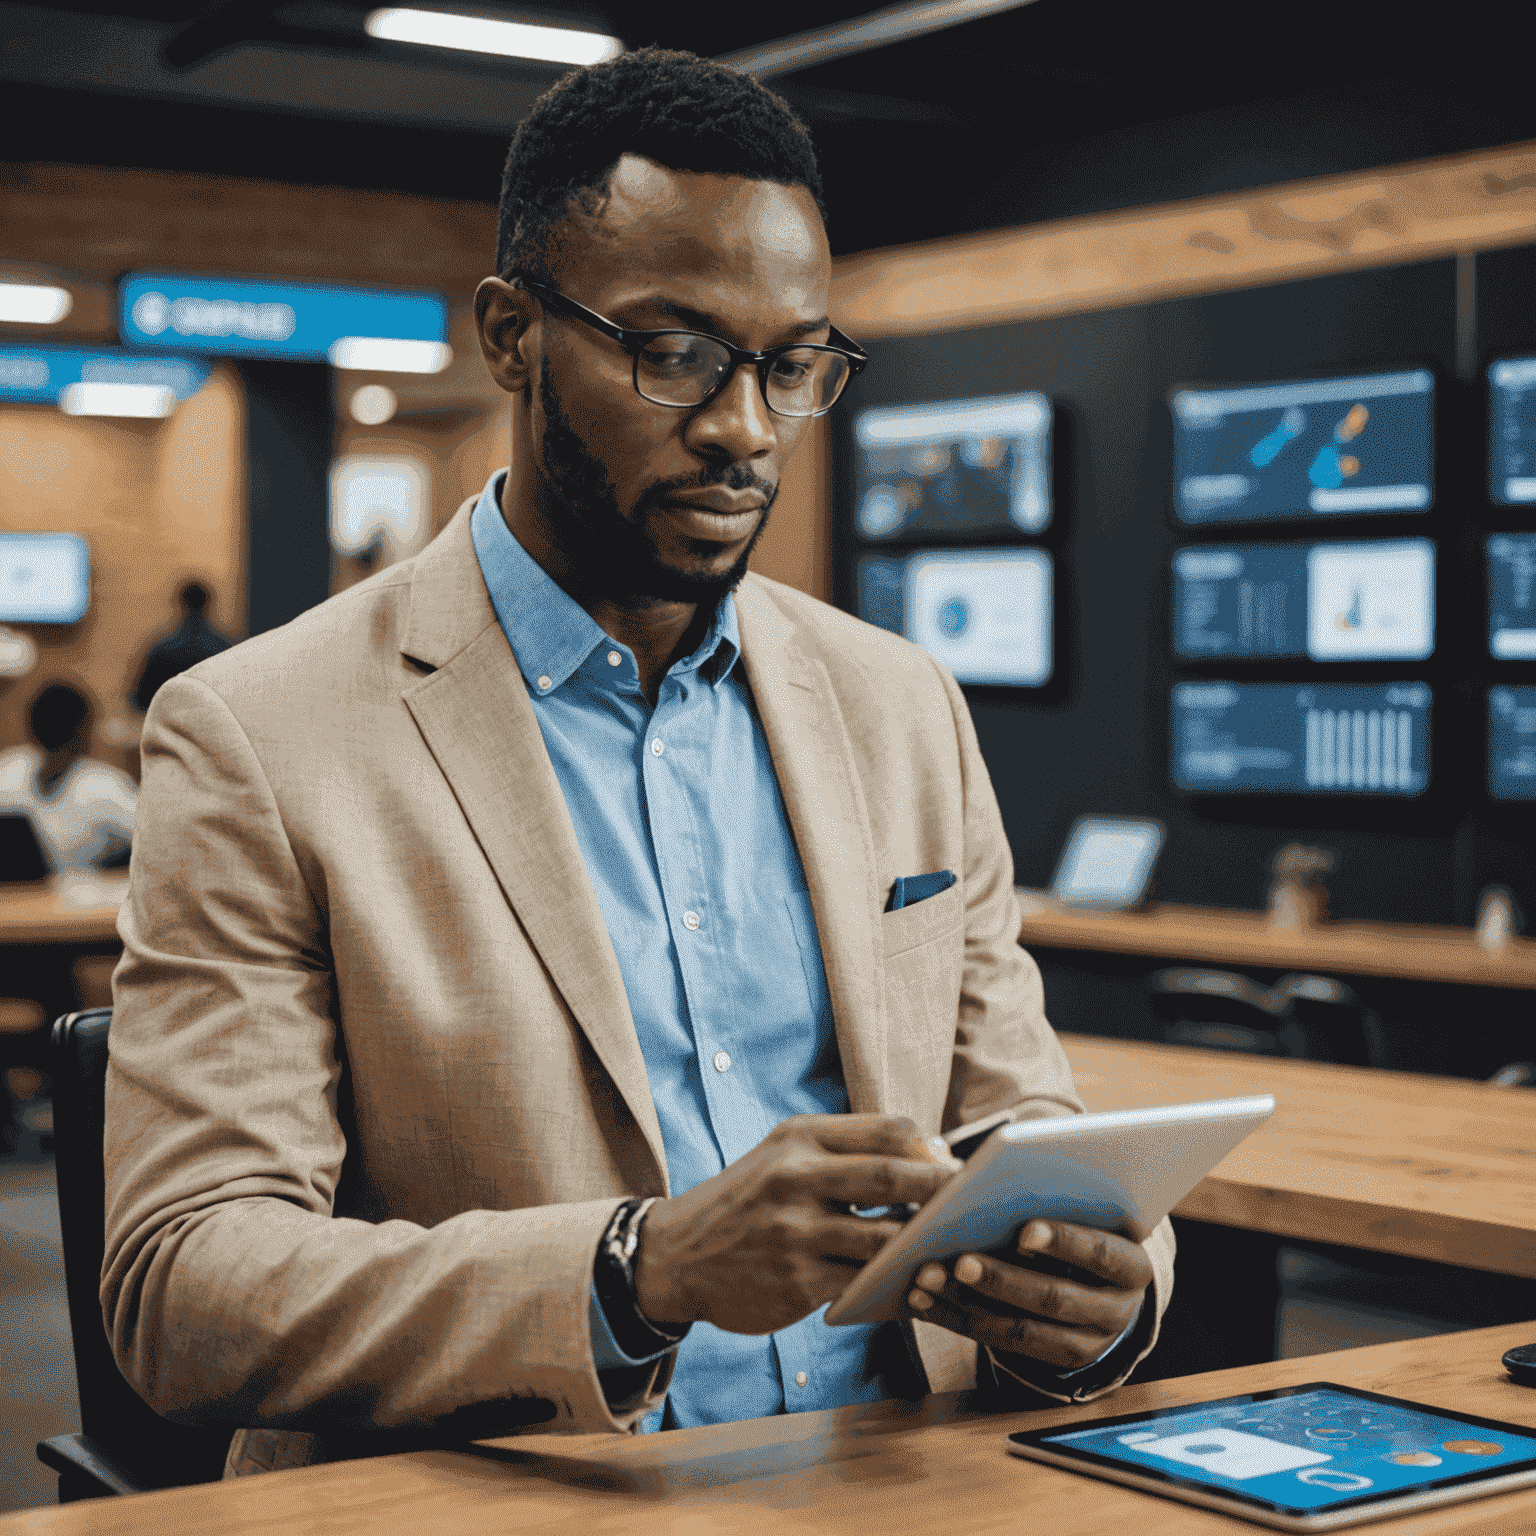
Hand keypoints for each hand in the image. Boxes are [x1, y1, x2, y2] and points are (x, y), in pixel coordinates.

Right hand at [634, 1115, 959, 1335]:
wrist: (677, 1253)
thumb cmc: (748, 1198)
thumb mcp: (785, 1155)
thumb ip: (846, 1150)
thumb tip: (930, 1154)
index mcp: (799, 1137)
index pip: (885, 1129)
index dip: (929, 1146)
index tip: (952, 1163)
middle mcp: (796, 1178)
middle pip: (891, 1178)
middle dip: (941, 1190)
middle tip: (974, 1200)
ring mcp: (796, 1233)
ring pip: (885, 1238)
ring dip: (925, 1243)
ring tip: (953, 1244)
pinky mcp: (798, 1283)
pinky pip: (865, 1284)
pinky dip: (895, 1283)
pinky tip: (913, 1282)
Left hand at [905, 1220, 1150, 1371]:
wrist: (1106, 1283)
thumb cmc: (1087, 1225)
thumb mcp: (1089, 1211)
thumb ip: (1059, 1196)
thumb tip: (997, 1177)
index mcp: (1132, 1265)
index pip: (1101, 1253)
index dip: (1063, 1242)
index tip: (1024, 1229)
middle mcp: (1116, 1312)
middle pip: (1054, 1298)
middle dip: (1003, 1279)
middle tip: (961, 1260)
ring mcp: (1083, 1343)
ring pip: (1020, 1329)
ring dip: (968, 1302)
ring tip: (927, 1277)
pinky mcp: (1047, 1360)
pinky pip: (996, 1343)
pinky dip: (955, 1319)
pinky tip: (921, 1299)